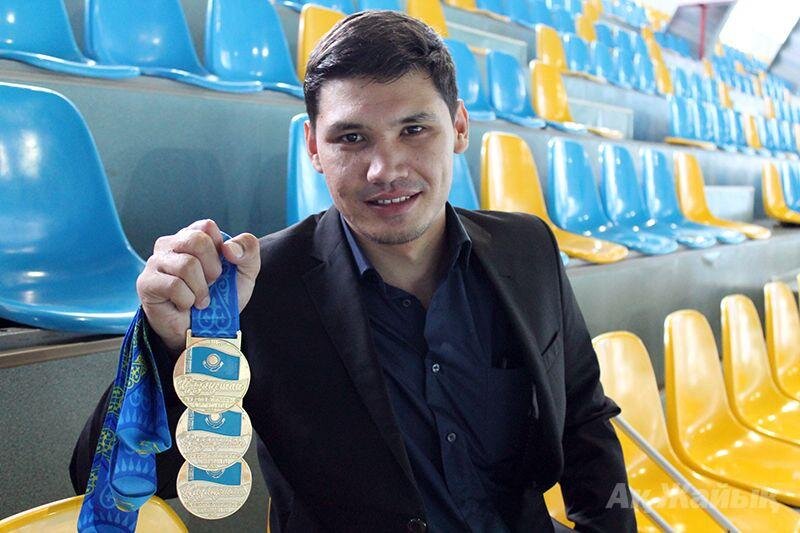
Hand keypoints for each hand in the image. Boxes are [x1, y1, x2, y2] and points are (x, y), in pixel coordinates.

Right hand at [136, 219, 260, 351]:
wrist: (205, 332)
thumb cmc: (221, 298)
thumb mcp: (245, 273)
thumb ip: (248, 250)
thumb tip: (229, 247)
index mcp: (192, 236)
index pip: (206, 226)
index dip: (220, 249)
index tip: (222, 268)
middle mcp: (170, 244)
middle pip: (196, 240)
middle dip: (213, 268)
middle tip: (212, 284)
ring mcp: (155, 262)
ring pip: (186, 265)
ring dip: (201, 289)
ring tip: (199, 299)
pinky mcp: (146, 283)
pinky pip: (174, 285)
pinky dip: (188, 300)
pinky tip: (185, 305)